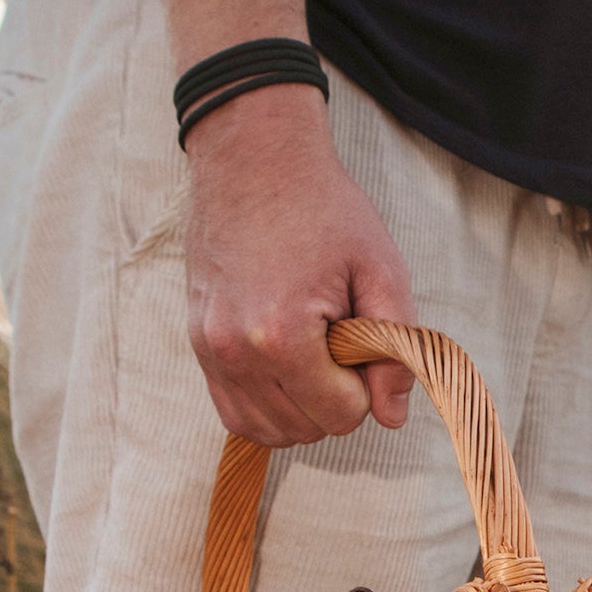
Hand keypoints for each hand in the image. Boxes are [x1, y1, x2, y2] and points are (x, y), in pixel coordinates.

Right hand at [180, 87, 417, 446]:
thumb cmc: (324, 209)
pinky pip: (234, 413)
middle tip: (338, 338)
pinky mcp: (197, 345)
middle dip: (335, 397)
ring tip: (313, 349)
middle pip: (306, 429)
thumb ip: (394, 350)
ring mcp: (208, 351)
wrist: (253, 161)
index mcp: (281, 336)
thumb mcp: (381, 269)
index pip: (342, 416)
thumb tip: (392, 418)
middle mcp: (235, 352)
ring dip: (303, 407)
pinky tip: (288, 366)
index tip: (361, 339)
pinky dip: (268, 406)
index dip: (366, 386)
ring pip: (268, 430)